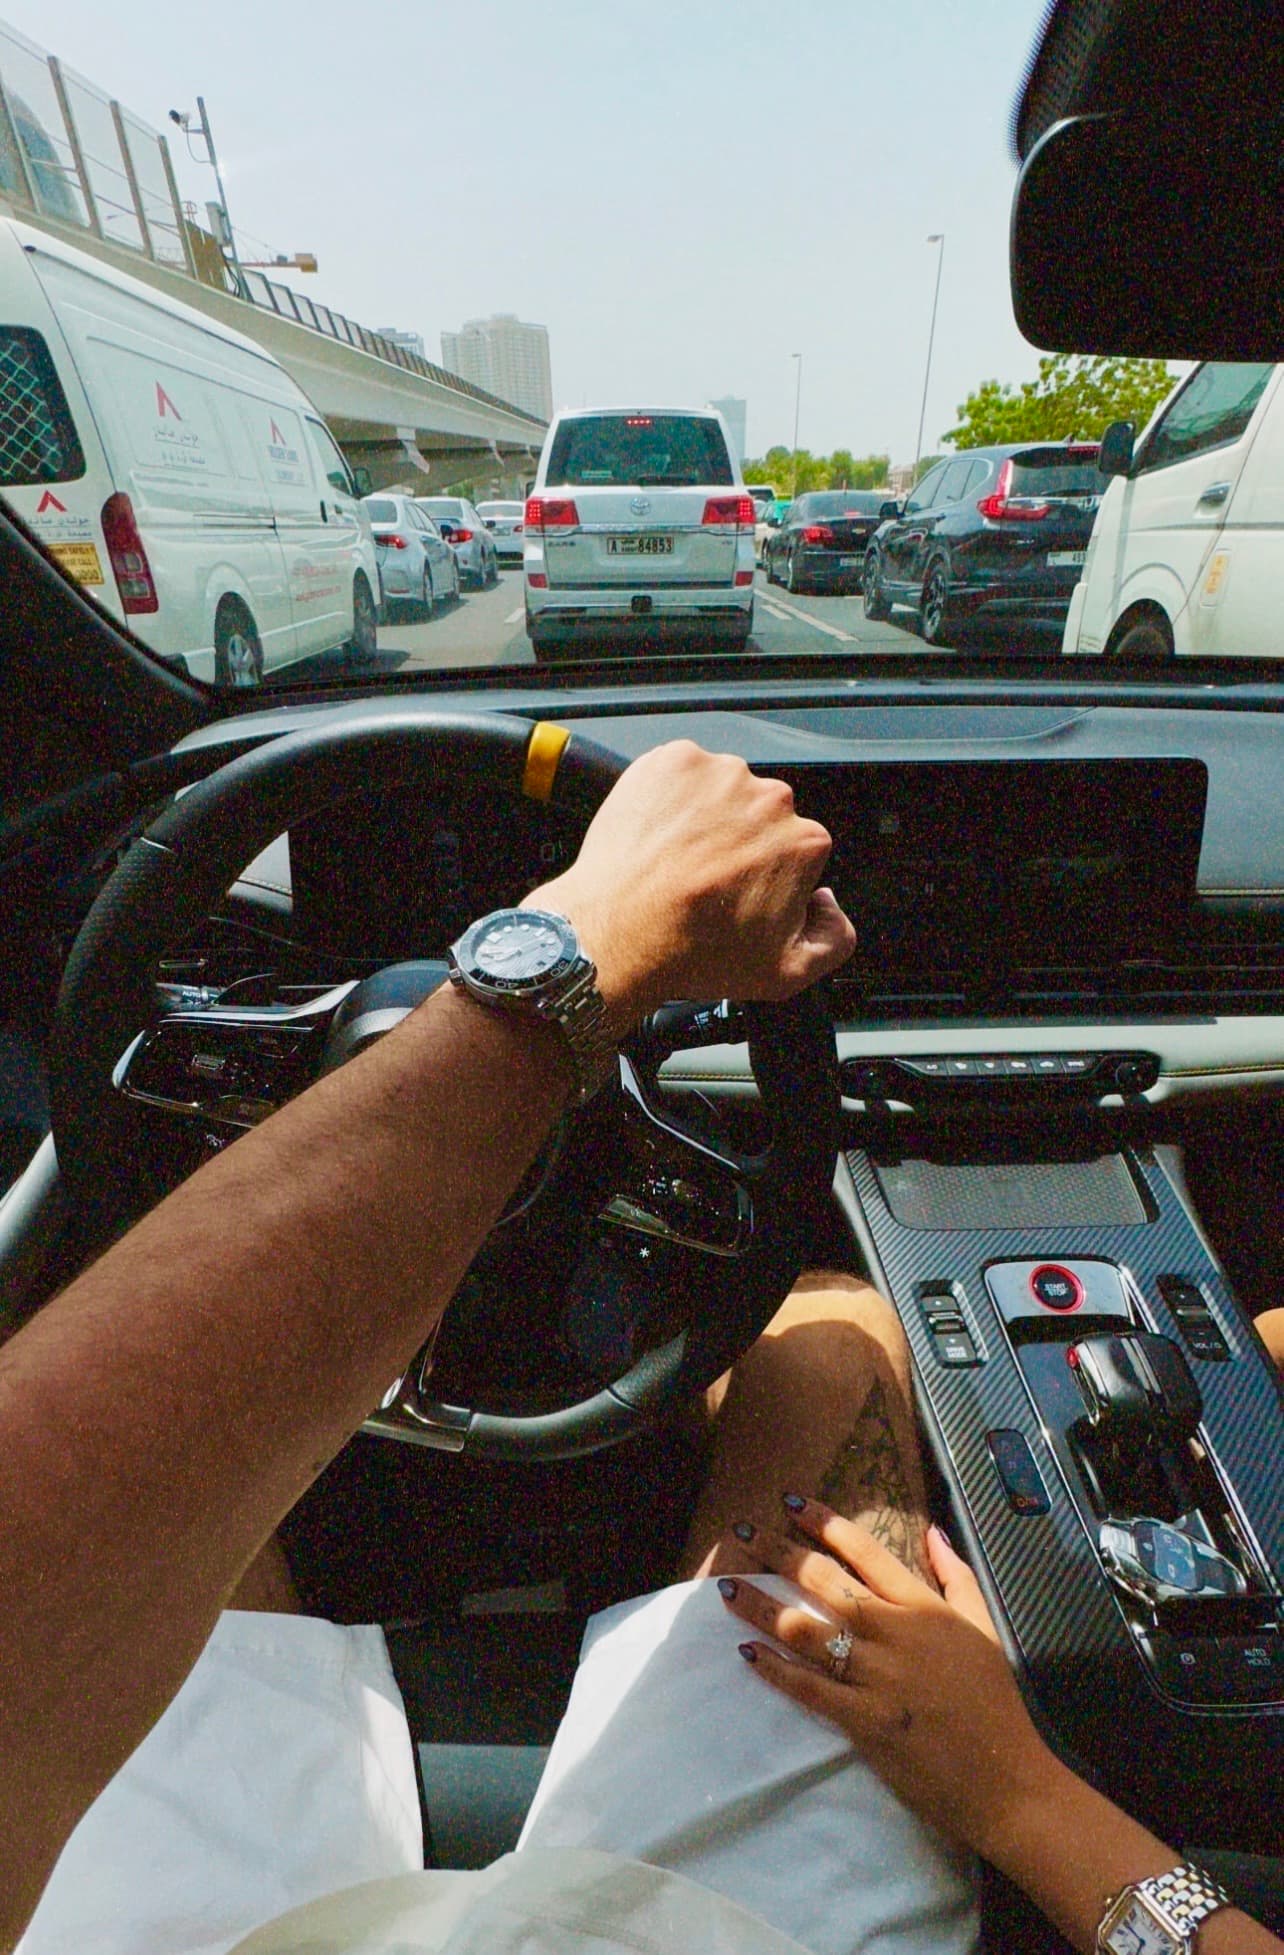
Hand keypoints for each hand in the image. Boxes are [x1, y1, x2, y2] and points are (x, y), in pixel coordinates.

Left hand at [531, 740, 855, 1027]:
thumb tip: (830, 905)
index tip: (744, 891)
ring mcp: (718, 774)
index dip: (771, 874)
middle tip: (704, 879)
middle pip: (761, 815)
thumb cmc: (691, 952)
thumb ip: (836, 939)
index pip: (799, 848)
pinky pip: (679, 773)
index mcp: (803, 842)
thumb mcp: (787, 975)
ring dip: (703, 817)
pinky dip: (668, 796)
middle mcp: (769, 798)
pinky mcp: (672, 761)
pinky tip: (657, 836)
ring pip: (720, 791)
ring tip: (675, 860)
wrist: (617, 933)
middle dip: (739, 842)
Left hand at [719, 1497, 1055, 1857]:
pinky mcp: (863, 1721)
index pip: (866, 1551)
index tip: (791, 1503)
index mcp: (924, 1607)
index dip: (825, 1523)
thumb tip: (932, 1531)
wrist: (1007, 1778)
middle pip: (825, 1581)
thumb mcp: (986, 1627)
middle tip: (743, 1534)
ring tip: (727, 1587)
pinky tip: (748, 1651)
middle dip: (780, 1553)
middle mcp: (895, 1632)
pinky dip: (775, 1668)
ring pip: (806, 1629)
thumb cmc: (997, 1704)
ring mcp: (877, 1677)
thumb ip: (956, 1576)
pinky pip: (808, 1687)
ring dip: (762, 1605)